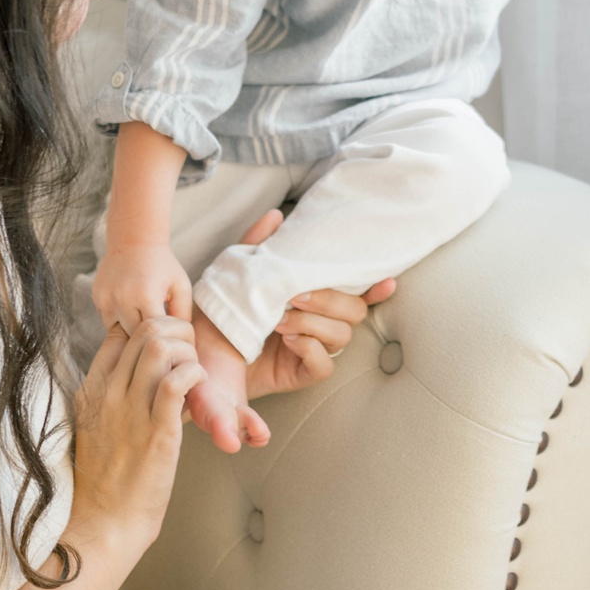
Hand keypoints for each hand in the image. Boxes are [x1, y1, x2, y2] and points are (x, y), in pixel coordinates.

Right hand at [70, 315, 201, 549]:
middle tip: (190, 353)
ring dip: (187, 350)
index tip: (168, 346)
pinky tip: (199, 390)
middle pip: (142, 329)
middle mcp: (108, 394)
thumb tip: (143, 374)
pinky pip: (178, 382)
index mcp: (91, 390)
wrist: (104, 522)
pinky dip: (195, 375)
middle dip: (175, 330)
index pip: (119, 332)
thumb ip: (114, 397)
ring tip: (195, 372)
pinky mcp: (158, 433)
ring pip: (160, 346)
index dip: (149, 329)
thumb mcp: (97, 428)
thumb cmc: (107, 480)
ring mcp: (131, 411)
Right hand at [93, 242, 190, 337]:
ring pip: (118, 334)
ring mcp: (106, 299)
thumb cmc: (163, 265)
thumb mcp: (181, 287)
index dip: (163, 341)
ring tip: (144, 329)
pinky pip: (108, 323)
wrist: (134, 239)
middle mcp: (121, 299)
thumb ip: (183, 317)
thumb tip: (185, 346)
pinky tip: (131, 316)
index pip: (153, 335)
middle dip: (146, 342)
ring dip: (130, 334)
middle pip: (134, 337)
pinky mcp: (97, 298)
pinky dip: (120, 324)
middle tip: (157, 342)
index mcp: (145, 296)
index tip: (170, 342)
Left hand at [231, 210, 398, 399]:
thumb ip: (258, 245)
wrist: (203, 352)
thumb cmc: (226, 311)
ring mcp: (314, 348)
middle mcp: (321, 322)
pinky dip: (309, 348)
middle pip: (354, 311)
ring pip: (341, 335)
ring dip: (313, 323)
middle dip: (328, 300)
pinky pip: (324, 364)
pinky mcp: (302, 373)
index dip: (375, 288)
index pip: (355, 290)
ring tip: (279, 319)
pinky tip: (288, 340)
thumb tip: (277, 216)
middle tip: (294, 296)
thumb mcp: (239, 273)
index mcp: (314, 297)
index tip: (386, 280)